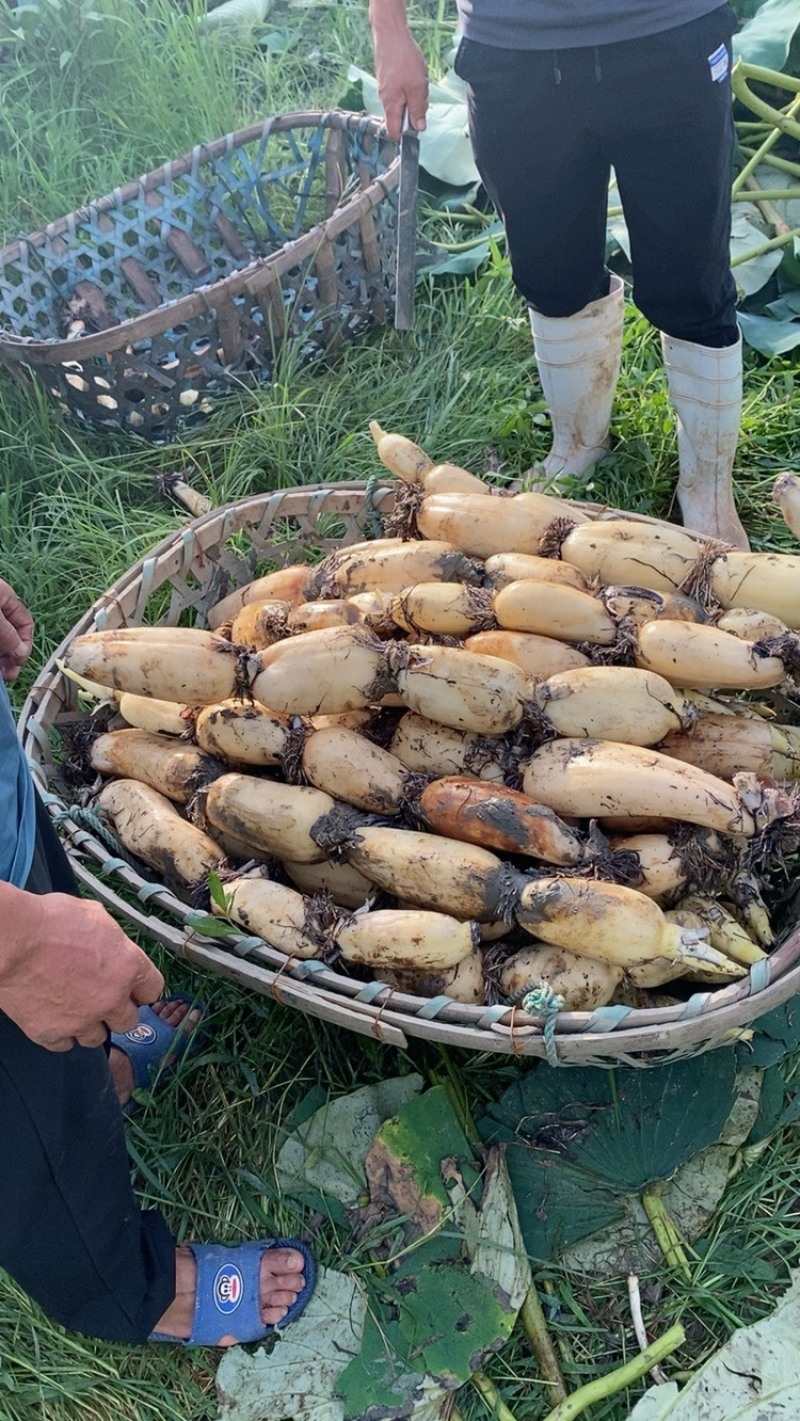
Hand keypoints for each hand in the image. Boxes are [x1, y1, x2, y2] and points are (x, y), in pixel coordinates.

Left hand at [0, 580, 33, 681]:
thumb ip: (7, 634)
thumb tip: (21, 653)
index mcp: (5, 597)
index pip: (24, 623)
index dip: (25, 644)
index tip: (18, 662)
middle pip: (9, 634)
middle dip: (11, 655)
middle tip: (8, 675)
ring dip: (1, 657)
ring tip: (1, 673)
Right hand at [0, 887, 164, 1050]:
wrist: (11, 941)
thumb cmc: (48, 922)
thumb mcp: (94, 915)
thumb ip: (111, 939)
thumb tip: (111, 944)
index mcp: (128, 966)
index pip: (153, 989)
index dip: (143, 988)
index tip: (136, 989)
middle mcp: (110, 998)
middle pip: (129, 1021)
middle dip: (118, 1010)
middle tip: (104, 999)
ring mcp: (81, 1020)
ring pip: (98, 1038)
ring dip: (91, 1025)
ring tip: (77, 1008)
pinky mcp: (52, 1033)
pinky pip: (65, 1045)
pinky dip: (62, 1034)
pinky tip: (55, 1017)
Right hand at [371, 22, 428, 142]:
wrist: (390, 34)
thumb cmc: (404, 60)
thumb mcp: (417, 88)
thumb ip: (418, 110)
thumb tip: (419, 128)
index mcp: (391, 106)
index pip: (394, 132)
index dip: (405, 135)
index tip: (417, 128)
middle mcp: (385, 100)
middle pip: (400, 117)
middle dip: (414, 112)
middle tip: (422, 96)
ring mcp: (385, 89)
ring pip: (402, 103)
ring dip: (413, 97)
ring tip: (418, 81)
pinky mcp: (387, 79)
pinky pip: (400, 91)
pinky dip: (409, 87)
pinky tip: (413, 74)